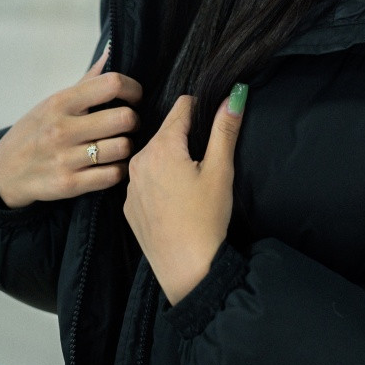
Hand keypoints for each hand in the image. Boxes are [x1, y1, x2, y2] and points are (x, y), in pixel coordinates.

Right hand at [0, 45, 142, 208]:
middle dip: (134, 120)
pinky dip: (118, 170)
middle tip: (129, 124)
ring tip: (120, 144)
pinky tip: (111, 164)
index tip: (134, 97)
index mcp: (62, 102)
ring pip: (122, 148)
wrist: (5, 170)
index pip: (111, 84)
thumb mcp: (55, 101)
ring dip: (127, 146)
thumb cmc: (37, 130)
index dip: (133, 89)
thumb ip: (88, 80)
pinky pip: (113, 175)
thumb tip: (112, 51)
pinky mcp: (69, 185)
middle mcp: (62, 129)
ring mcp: (65, 158)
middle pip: (124, 118)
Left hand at [124, 85, 247, 304]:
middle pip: (167, 131)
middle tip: (206, 159)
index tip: (214, 127)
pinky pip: (145, 180)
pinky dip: (160, 181)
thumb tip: (234, 94)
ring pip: (155, 155)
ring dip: (172, 158)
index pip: (182, 106)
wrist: (187, 270)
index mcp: (162, 147)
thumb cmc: (207, 219)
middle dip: (187, 136)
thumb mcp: (220, 170)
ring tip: (192, 181)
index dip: (202, 110)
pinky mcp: (129, 206)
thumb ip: (225, 129)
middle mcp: (138, 160)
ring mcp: (130, 185)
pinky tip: (176, 200)